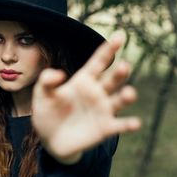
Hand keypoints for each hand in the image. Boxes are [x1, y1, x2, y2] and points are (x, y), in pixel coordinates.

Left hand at [32, 34, 140, 163]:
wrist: (50, 139)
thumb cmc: (47, 112)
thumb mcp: (42, 94)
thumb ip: (46, 80)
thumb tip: (60, 74)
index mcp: (84, 80)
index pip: (99, 61)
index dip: (109, 49)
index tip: (120, 37)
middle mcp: (97, 92)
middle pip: (112, 80)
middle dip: (120, 73)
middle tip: (124, 65)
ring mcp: (103, 110)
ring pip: (119, 100)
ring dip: (127, 96)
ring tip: (129, 93)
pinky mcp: (105, 128)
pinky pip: (120, 125)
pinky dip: (129, 124)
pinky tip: (135, 123)